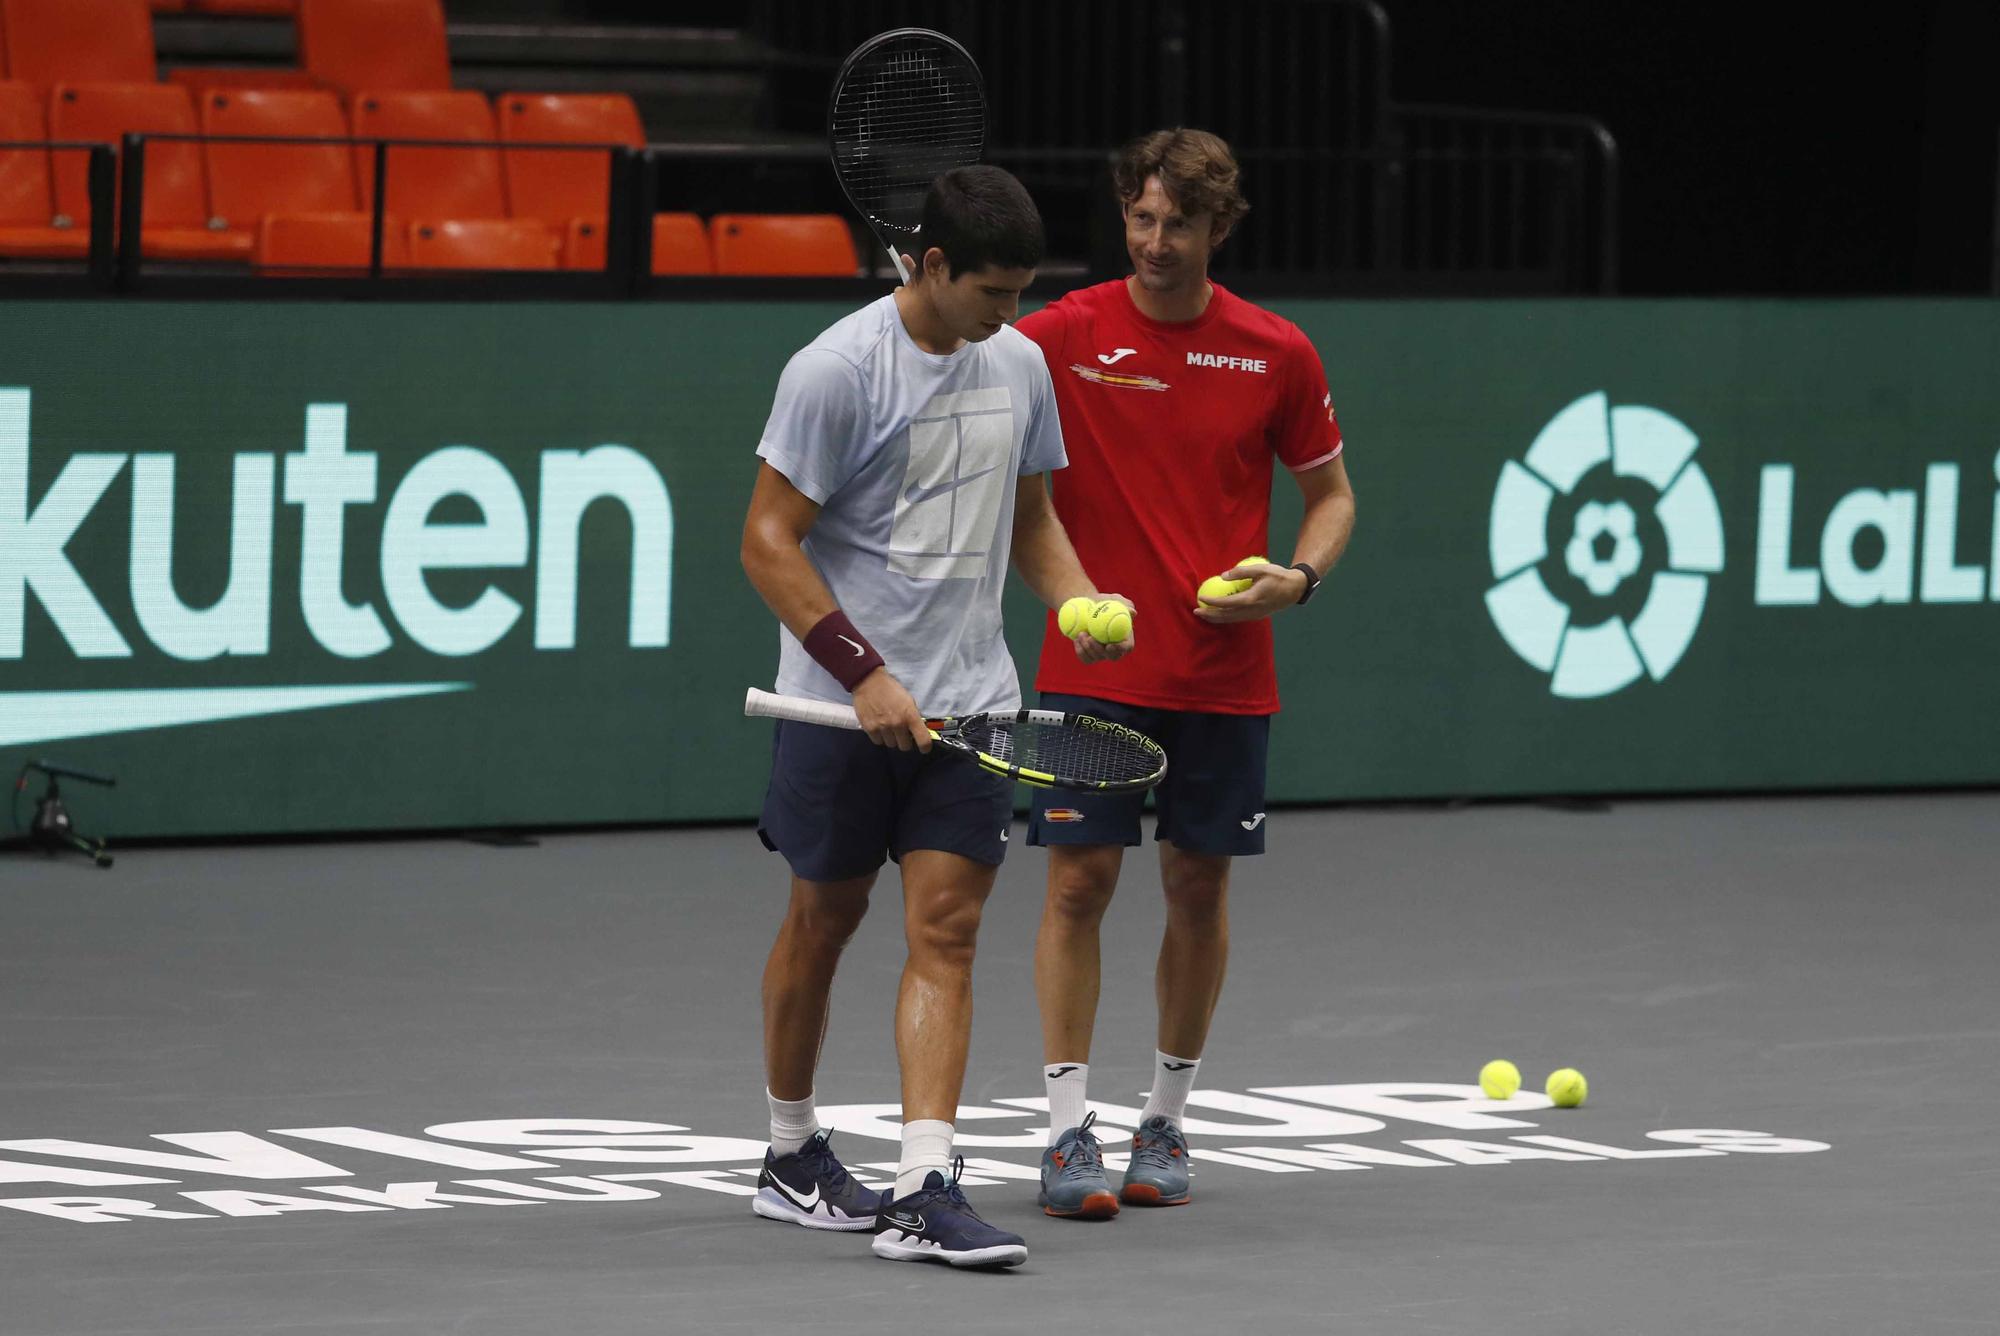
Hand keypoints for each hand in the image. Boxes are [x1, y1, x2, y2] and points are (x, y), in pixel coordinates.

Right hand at [851, 668, 931, 750]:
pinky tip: (879, 727)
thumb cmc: (891, 689)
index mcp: (910, 716)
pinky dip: (880, 737)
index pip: (923, 740)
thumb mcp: (908, 701)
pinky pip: (878, 742)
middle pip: (905, 746)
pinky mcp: (870, 728)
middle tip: (901, 733)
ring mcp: (883, 727)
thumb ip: (913, 717)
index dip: (925, 747)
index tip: (924, 748)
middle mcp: (898, 724)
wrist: (869, 681)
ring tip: (888, 727)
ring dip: (891, 739)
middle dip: (905, 741)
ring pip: (891, 745)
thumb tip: (916, 731)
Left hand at [1070, 593, 1135, 662]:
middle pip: (1111, 656)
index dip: (1120, 649)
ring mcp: (1102, 654)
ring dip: (1087, 648)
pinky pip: (1085, 658)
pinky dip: (1080, 650)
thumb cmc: (1104, 601)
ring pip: (1096, 658)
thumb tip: (1132, 612)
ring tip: (1081, 633)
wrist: (1087, 605)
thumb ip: (1125, 605)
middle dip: (1100, 650)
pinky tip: (1076, 639)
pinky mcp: (1090, 656)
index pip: (1127, 647)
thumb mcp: (1115, 600)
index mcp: (1126, 638)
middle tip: (1091, 638)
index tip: (1109, 645)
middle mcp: (1116, 649)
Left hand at [1193, 564, 1307, 623]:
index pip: (1226, 603)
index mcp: (1251, 599)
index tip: (1200, 598)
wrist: (1295, 589)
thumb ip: (1241, 572)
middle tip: (1196, 611)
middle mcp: (1251, 610)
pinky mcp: (1257, 616)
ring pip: (1231, 619)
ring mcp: (1254, 615)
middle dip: (1209, 615)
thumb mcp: (1260, 569)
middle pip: (1226, 616)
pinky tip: (1220, 613)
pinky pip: (1238, 618)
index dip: (1212, 602)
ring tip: (1204, 614)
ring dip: (1216, 618)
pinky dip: (1226, 617)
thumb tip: (1223, 576)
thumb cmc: (1278, 576)